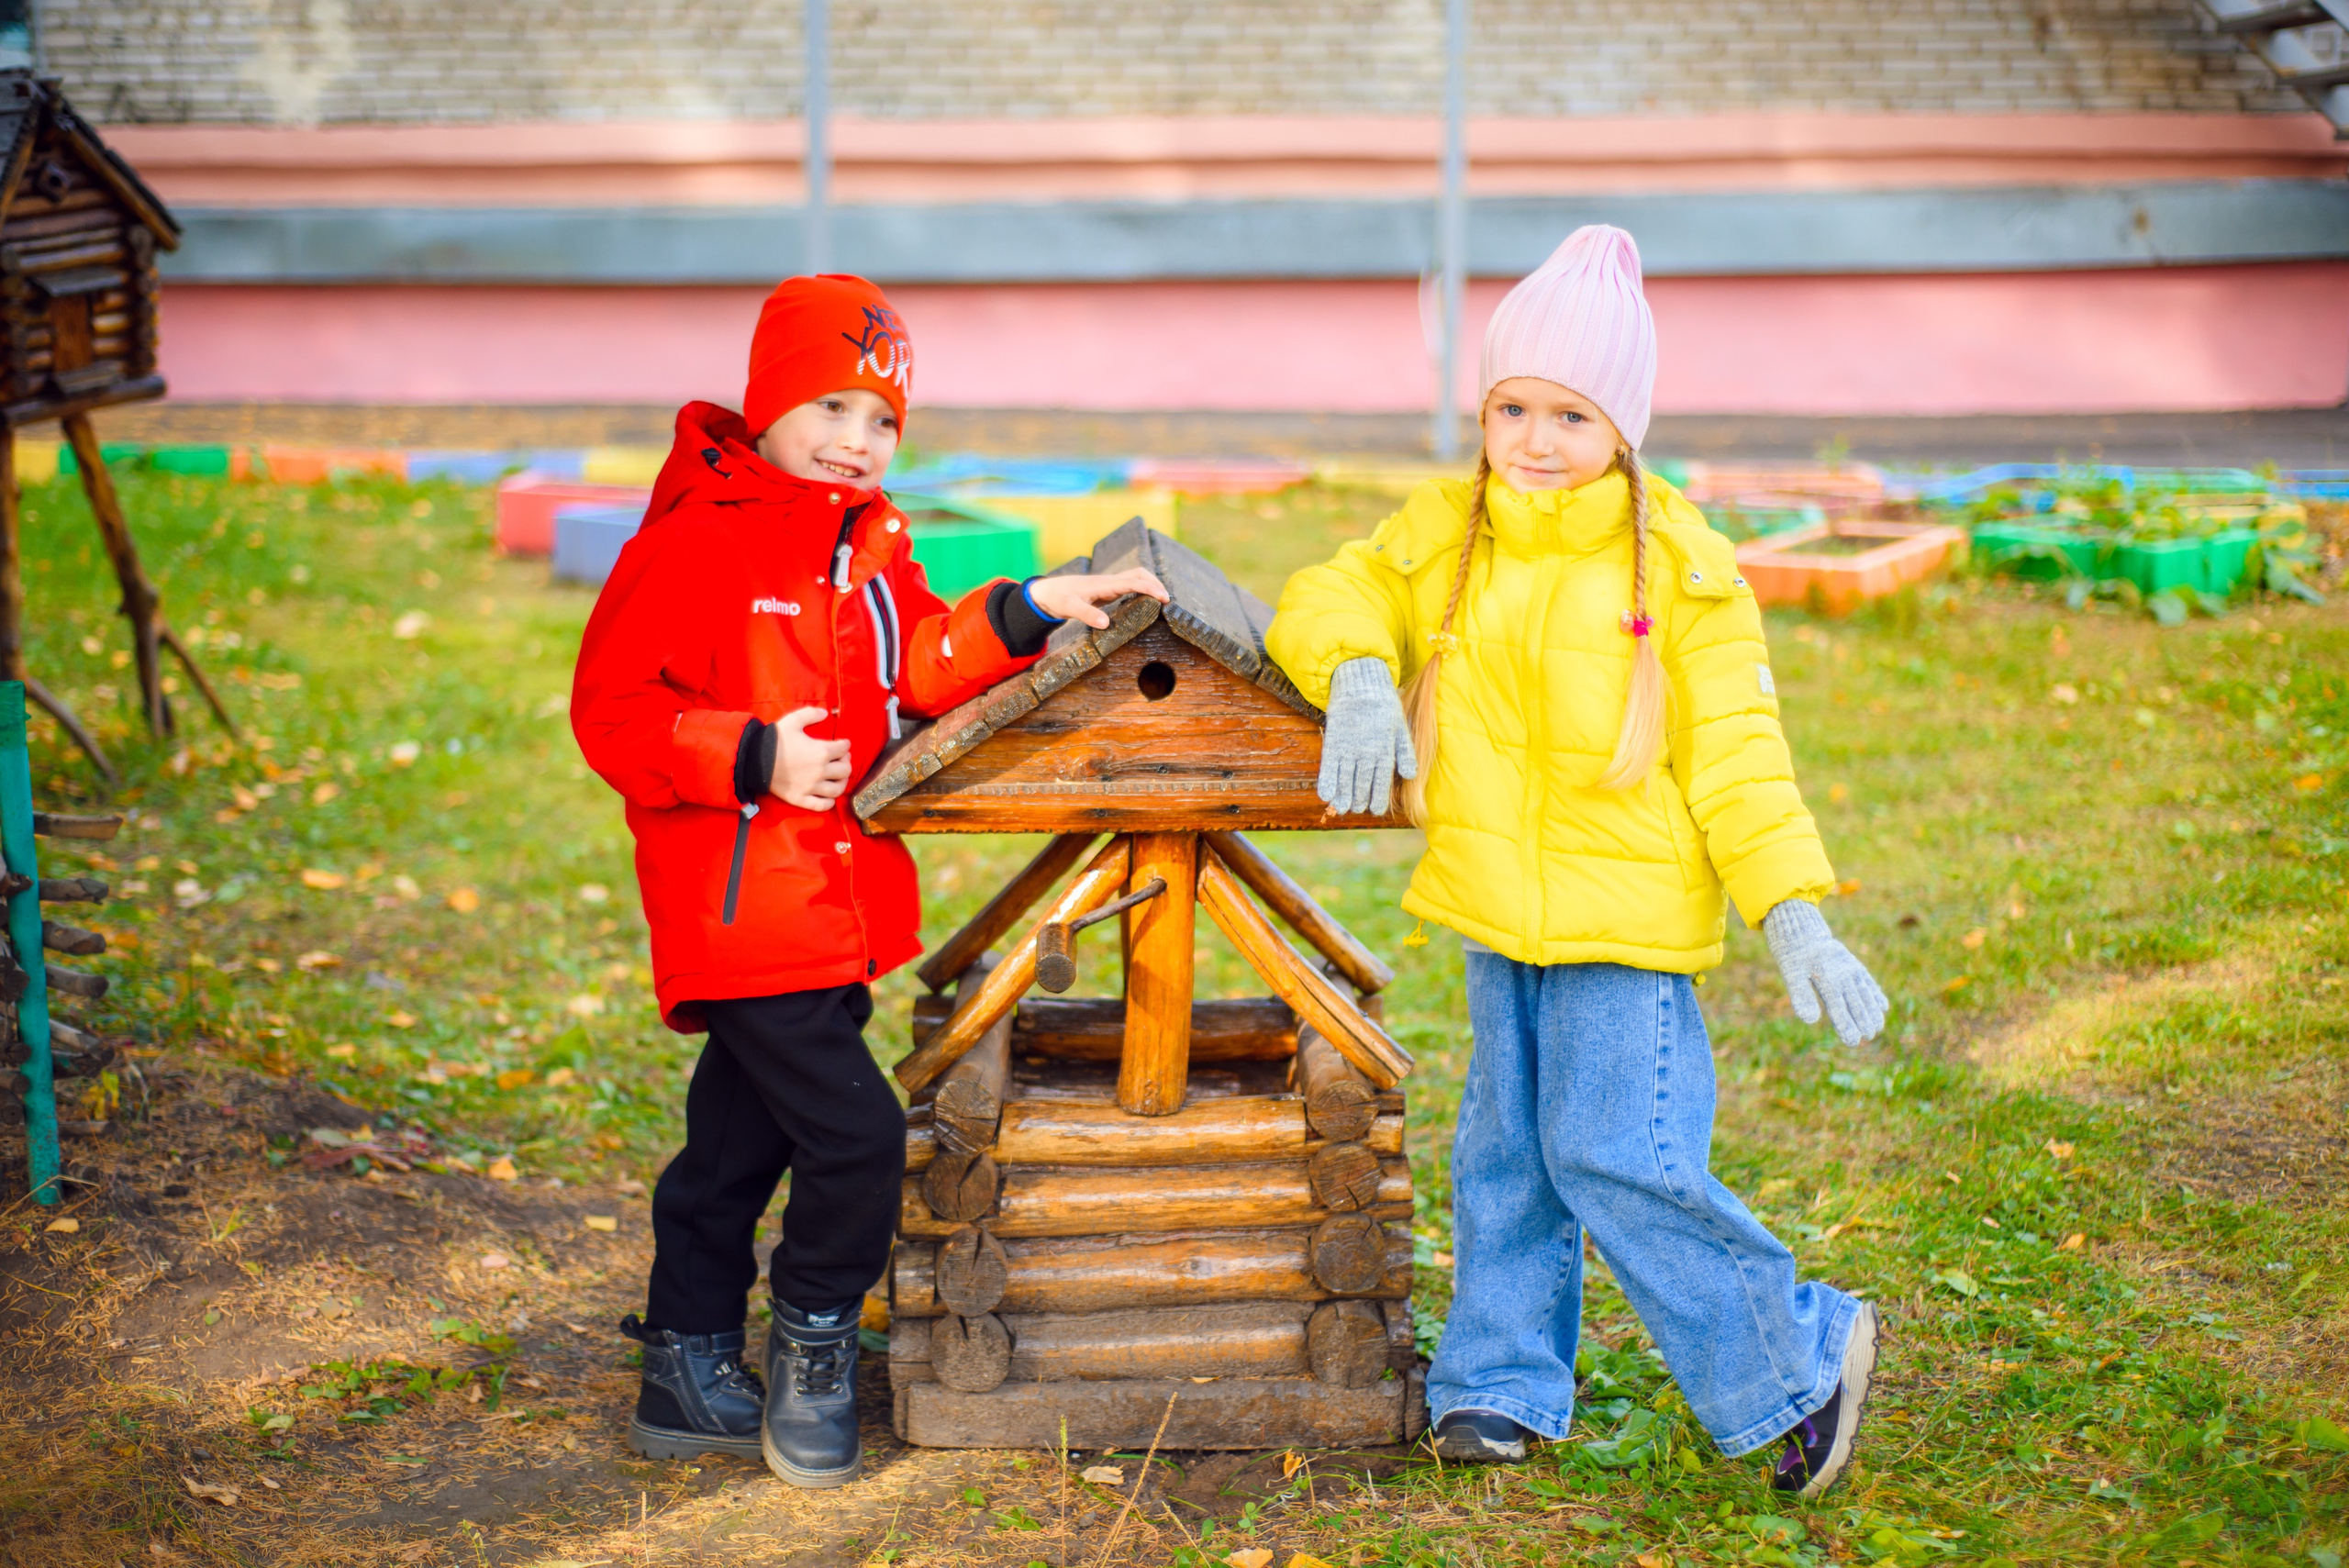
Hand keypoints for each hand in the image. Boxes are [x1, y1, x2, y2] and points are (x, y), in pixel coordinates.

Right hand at [770, 705, 852, 810]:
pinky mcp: (801, 799)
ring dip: (842, 782)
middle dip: (845, 762)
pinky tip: (828, 795)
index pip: (844, 749)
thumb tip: (825, 712)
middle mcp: (820, 771)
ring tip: (838, 777)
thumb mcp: (793, 721)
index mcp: (821, 751)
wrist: (754, 760)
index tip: (842, 744)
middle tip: (840, 759)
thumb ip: (811, 714)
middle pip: (846, 770)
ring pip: (838, 789)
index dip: (845, 745)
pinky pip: (823, 805)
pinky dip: (829, 802)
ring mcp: (812, 787)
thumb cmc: (774, 740)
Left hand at [1024, 568, 1169, 629]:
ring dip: (1150, 584)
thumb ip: (1087, 614)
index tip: (1164, 598)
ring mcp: (1108, 585)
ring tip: (1162, 598)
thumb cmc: (1058, 598)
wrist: (1047, 592)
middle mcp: (1109, 581)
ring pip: (1135, 577)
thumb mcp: (1069, 608)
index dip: (1150, 589)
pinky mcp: (1107, 590)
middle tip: (1168, 600)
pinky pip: (1129, 585)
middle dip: (1156, 583)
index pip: (1133, 582)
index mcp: (1104, 584)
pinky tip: (1146, 600)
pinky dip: (1142, 588)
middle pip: (1139, 574)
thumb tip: (1107, 624)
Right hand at [1318, 657, 1415, 815]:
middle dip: (1360, 799)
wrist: (1359, 685)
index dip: (1378, 798)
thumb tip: (1411, 775)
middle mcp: (1366, 752)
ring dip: (1343, 796)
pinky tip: (1325, 795)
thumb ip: (1405, 752)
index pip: (1381, 781)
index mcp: (1384, 749)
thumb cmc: (1383, 706)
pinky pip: (1328, 767)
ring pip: (1345, 779)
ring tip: (1342, 808)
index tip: (1375, 810)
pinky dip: (1326, 782)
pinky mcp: (1333, 742)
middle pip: (1362, 783)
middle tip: (1358, 809)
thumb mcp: (1400, 727)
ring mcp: (1348, 748)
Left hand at [1762, 899, 1888, 1045]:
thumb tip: (1811, 1021)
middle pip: (1856, 1002)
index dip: (1847, 1026)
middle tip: (1869, 1037)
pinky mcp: (1853, 964)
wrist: (1802, 932)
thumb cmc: (1794, 957)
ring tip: (1878, 1027)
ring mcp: (1850, 968)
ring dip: (1873, 1010)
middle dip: (1863, 1021)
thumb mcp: (1791, 975)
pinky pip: (1867, 981)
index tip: (1853, 1042)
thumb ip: (1801, 996)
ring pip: (1865, 993)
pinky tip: (1884, 1006)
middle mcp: (1843, 974)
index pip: (1839, 1008)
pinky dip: (1875, 993)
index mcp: (1827, 978)